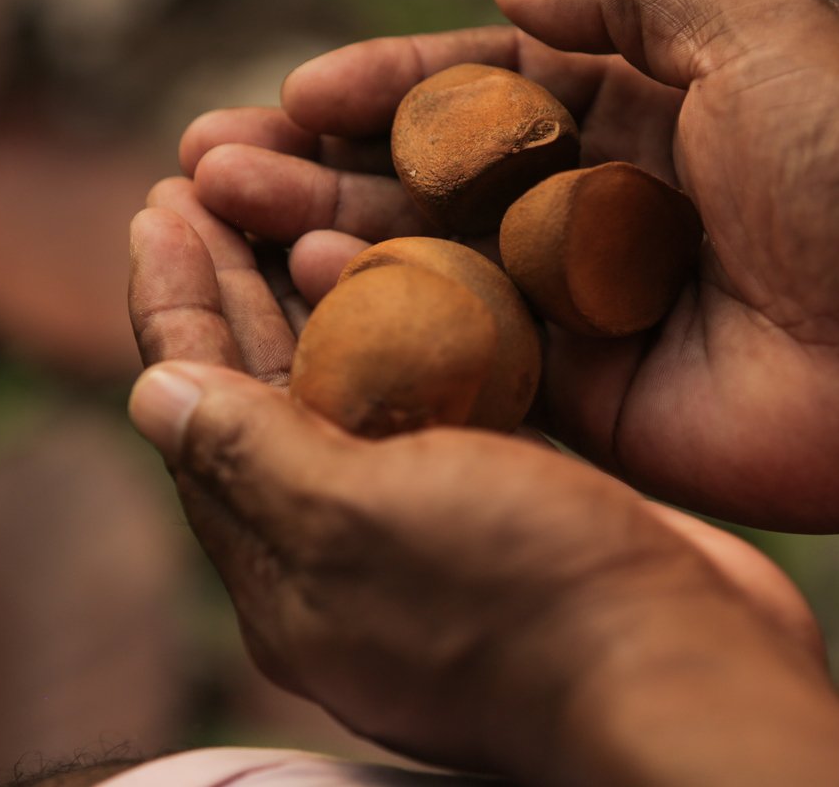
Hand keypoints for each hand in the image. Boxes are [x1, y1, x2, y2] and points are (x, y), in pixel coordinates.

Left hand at [126, 185, 838, 785]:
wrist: (687, 665)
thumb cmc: (522, 596)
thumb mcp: (362, 521)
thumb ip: (254, 455)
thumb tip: (151, 393)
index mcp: (286, 566)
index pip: (201, 412)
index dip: (176, 303)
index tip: (160, 204)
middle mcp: (346, 542)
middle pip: (264, 386)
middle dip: (231, 278)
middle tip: (205, 173)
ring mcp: (430, 517)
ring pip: (347, 380)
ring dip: (310, 285)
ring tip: (288, 189)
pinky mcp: (507, 491)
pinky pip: (429, 388)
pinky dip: (404, 316)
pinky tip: (402, 250)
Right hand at [181, 0, 838, 530]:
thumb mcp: (756, 32)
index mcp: (628, 114)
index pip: (475, 90)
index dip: (381, 85)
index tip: (295, 90)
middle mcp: (588, 208)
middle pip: (425, 180)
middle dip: (318, 164)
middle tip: (210, 164)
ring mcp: (578, 305)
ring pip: (427, 265)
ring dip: (323, 236)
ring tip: (227, 215)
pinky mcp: (583, 396)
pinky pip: (466, 354)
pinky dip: (388, 325)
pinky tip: (311, 290)